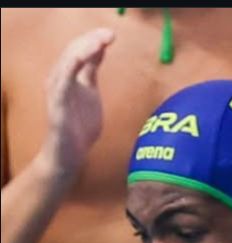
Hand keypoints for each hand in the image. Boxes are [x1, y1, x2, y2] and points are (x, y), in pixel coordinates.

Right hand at [39, 27, 114, 179]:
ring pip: (66, 64)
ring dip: (82, 51)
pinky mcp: (56, 107)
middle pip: (72, 53)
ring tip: (98, 42)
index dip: (94, 41)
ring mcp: (56, 92)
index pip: (80, 52)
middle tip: (108, 33)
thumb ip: (92, 73)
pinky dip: (69, 70)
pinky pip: (60, 85)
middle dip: (90, 41)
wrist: (70, 155)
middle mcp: (59, 79)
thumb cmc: (79, 125)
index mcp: (69, 76)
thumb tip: (100, 49)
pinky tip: (80, 60)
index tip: (111, 34)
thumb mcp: (90, 93)